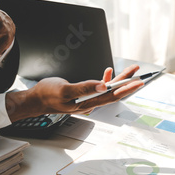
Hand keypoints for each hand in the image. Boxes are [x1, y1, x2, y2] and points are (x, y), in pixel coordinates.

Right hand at [5, 65, 142, 121]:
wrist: (36, 99)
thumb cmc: (47, 95)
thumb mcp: (65, 90)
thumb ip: (84, 88)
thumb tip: (103, 86)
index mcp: (88, 103)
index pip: (112, 96)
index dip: (126, 89)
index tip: (137, 82)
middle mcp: (90, 102)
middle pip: (114, 92)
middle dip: (128, 83)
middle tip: (139, 74)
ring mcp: (88, 98)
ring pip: (108, 88)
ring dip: (120, 79)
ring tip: (131, 71)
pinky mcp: (83, 94)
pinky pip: (99, 86)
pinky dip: (105, 79)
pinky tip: (108, 72)